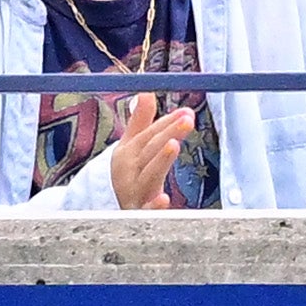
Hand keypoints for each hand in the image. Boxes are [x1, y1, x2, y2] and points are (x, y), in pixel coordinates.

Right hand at [104, 91, 194, 209]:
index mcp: (126, 155)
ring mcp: (135, 193)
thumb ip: (140, 122)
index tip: (185, 112)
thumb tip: (145, 92)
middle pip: (150, 151)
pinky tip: (163, 199)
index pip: (148, 135)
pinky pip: (147, 210)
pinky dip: (154, 206)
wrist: (117, 214)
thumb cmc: (130, 177)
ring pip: (149, 175)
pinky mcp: (141, 213)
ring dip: (160, 160)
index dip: (166, 123)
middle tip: (187, 120)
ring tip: (173, 145)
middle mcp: (128, 172)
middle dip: (167, 133)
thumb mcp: (131, 149)